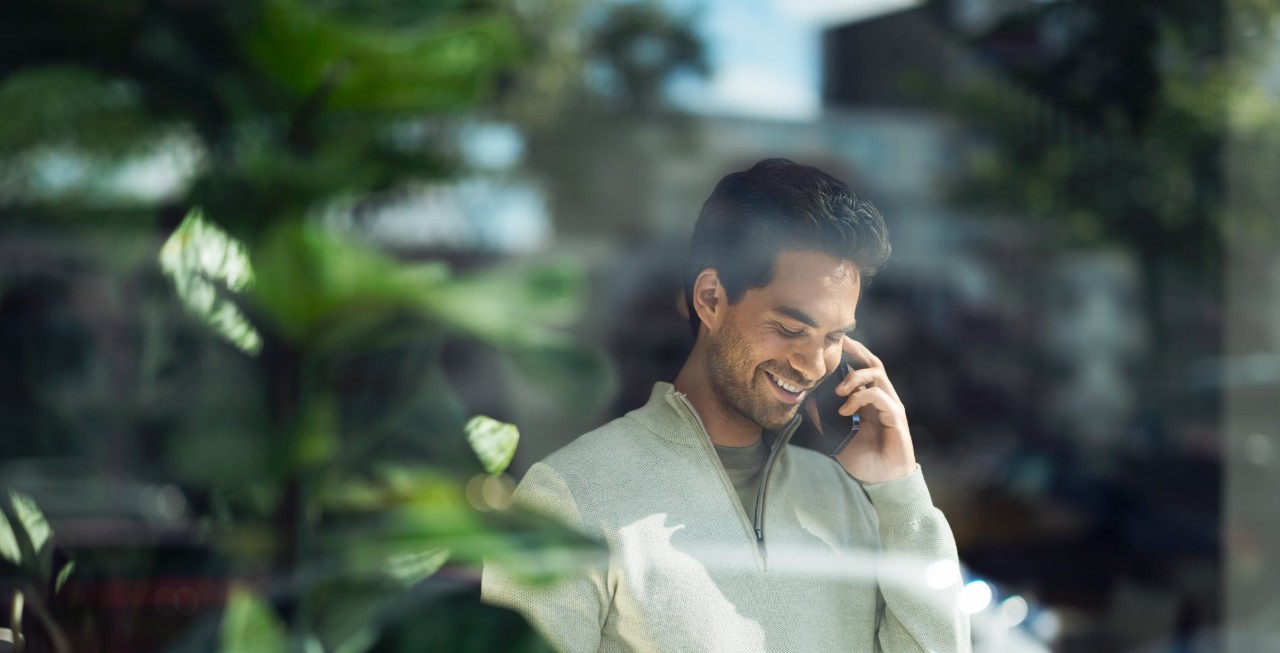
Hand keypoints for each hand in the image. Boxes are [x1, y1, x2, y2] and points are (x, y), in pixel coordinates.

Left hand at [831, 337, 915, 483]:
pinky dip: (860, 398)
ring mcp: (891, 406)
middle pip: (873, 363)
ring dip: (855, 377)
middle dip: (856, 351)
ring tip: (837, 390)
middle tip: (838, 344)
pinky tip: (845, 410)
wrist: (882, 481)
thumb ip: (824, 420)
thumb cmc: (864, 460)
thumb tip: (807, 402)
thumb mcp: (838, 437)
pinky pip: (879, 397)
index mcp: (870, 400)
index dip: (851, 353)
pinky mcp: (896, 417)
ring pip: (877, 375)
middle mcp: (883, 398)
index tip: (833, 342)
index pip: (863, 368)